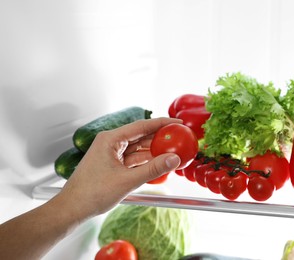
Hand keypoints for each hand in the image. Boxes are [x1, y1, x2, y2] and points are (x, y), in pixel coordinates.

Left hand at [55, 117, 181, 219]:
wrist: (72, 209)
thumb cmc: (91, 193)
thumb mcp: (127, 181)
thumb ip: (153, 169)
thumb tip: (173, 159)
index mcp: (110, 139)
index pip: (141, 126)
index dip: (162, 123)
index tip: (177, 122)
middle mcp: (110, 143)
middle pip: (140, 135)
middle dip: (159, 138)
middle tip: (177, 139)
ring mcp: (111, 153)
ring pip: (137, 148)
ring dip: (153, 151)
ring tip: (171, 152)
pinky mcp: (112, 164)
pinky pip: (133, 158)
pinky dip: (145, 161)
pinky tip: (157, 163)